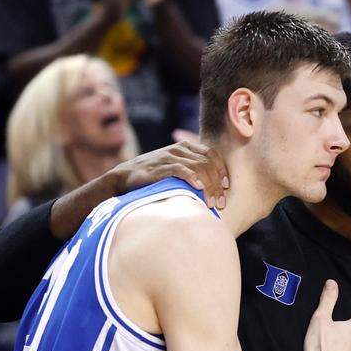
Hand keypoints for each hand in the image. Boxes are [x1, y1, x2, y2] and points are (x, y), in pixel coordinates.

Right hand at [114, 139, 228, 208]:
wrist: (123, 178)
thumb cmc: (151, 177)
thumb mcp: (173, 168)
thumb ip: (190, 171)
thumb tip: (212, 187)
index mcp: (184, 147)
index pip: (211, 154)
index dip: (222, 170)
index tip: (226, 187)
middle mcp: (178, 149)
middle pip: (208, 163)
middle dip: (217, 184)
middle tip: (221, 203)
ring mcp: (168, 157)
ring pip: (198, 168)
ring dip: (209, 186)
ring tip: (211, 203)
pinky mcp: (159, 167)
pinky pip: (181, 169)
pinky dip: (192, 178)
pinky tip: (198, 188)